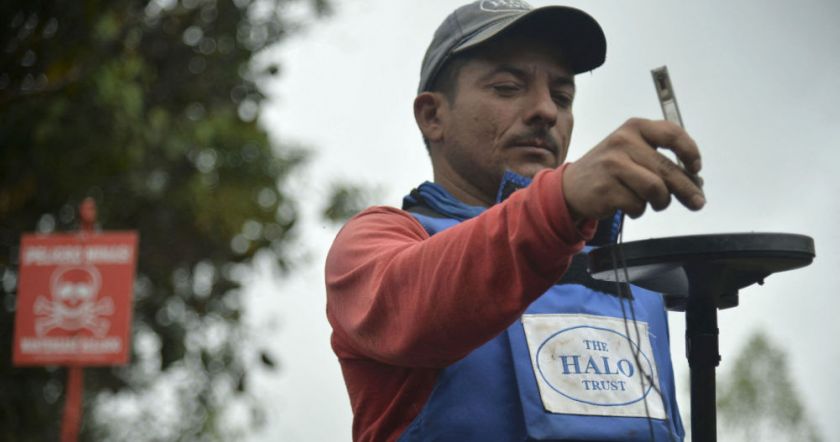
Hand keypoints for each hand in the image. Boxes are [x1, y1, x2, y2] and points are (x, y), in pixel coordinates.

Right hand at [562, 118, 704, 220]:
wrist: (571, 187)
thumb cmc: (609, 170)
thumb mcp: (631, 150)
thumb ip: (659, 159)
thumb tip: (694, 181)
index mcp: (634, 128)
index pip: (672, 134)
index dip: (690, 153)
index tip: (695, 168)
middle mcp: (623, 142)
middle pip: (668, 169)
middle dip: (687, 190)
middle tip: (698, 202)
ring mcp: (613, 165)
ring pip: (656, 190)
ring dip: (660, 202)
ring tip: (654, 203)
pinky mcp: (606, 189)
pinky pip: (638, 205)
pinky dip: (638, 210)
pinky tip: (628, 204)